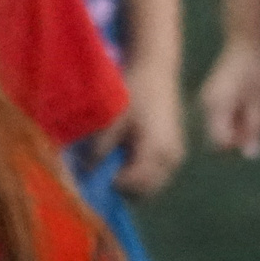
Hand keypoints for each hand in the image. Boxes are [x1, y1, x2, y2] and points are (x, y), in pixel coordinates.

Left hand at [98, 64, 187, 195]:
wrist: (156, 68)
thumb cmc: (135, 89)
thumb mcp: (113, 118)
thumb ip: (99, 148)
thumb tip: (83, 173)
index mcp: (157, 151)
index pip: (134, 186)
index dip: (112, 184)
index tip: (95, 173)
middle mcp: (171, 159)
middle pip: (145, 192)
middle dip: (123, 187)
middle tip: (104, 169)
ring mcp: (176, 156)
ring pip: (152, 185)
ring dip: (133, 181)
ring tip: (115, 160)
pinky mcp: (174, 151)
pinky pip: (157, 174)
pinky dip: (141, 172)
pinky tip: (127, 153)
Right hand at [198, 35, 259, 159]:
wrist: (250, 36)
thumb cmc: (258, 66)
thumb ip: (255, 129)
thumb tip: (251, 156)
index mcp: (215, 106)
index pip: (219, 144)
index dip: (238, 144)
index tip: (256, 131)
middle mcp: (206, 105)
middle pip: (218, 138)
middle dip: (238, 137)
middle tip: (258, 118)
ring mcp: (208, 99)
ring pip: (221, 127)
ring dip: (239, 126)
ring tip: (256, 106)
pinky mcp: (214, 95)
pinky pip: (223, 116)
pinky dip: (236, 116)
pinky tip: (250, 100)